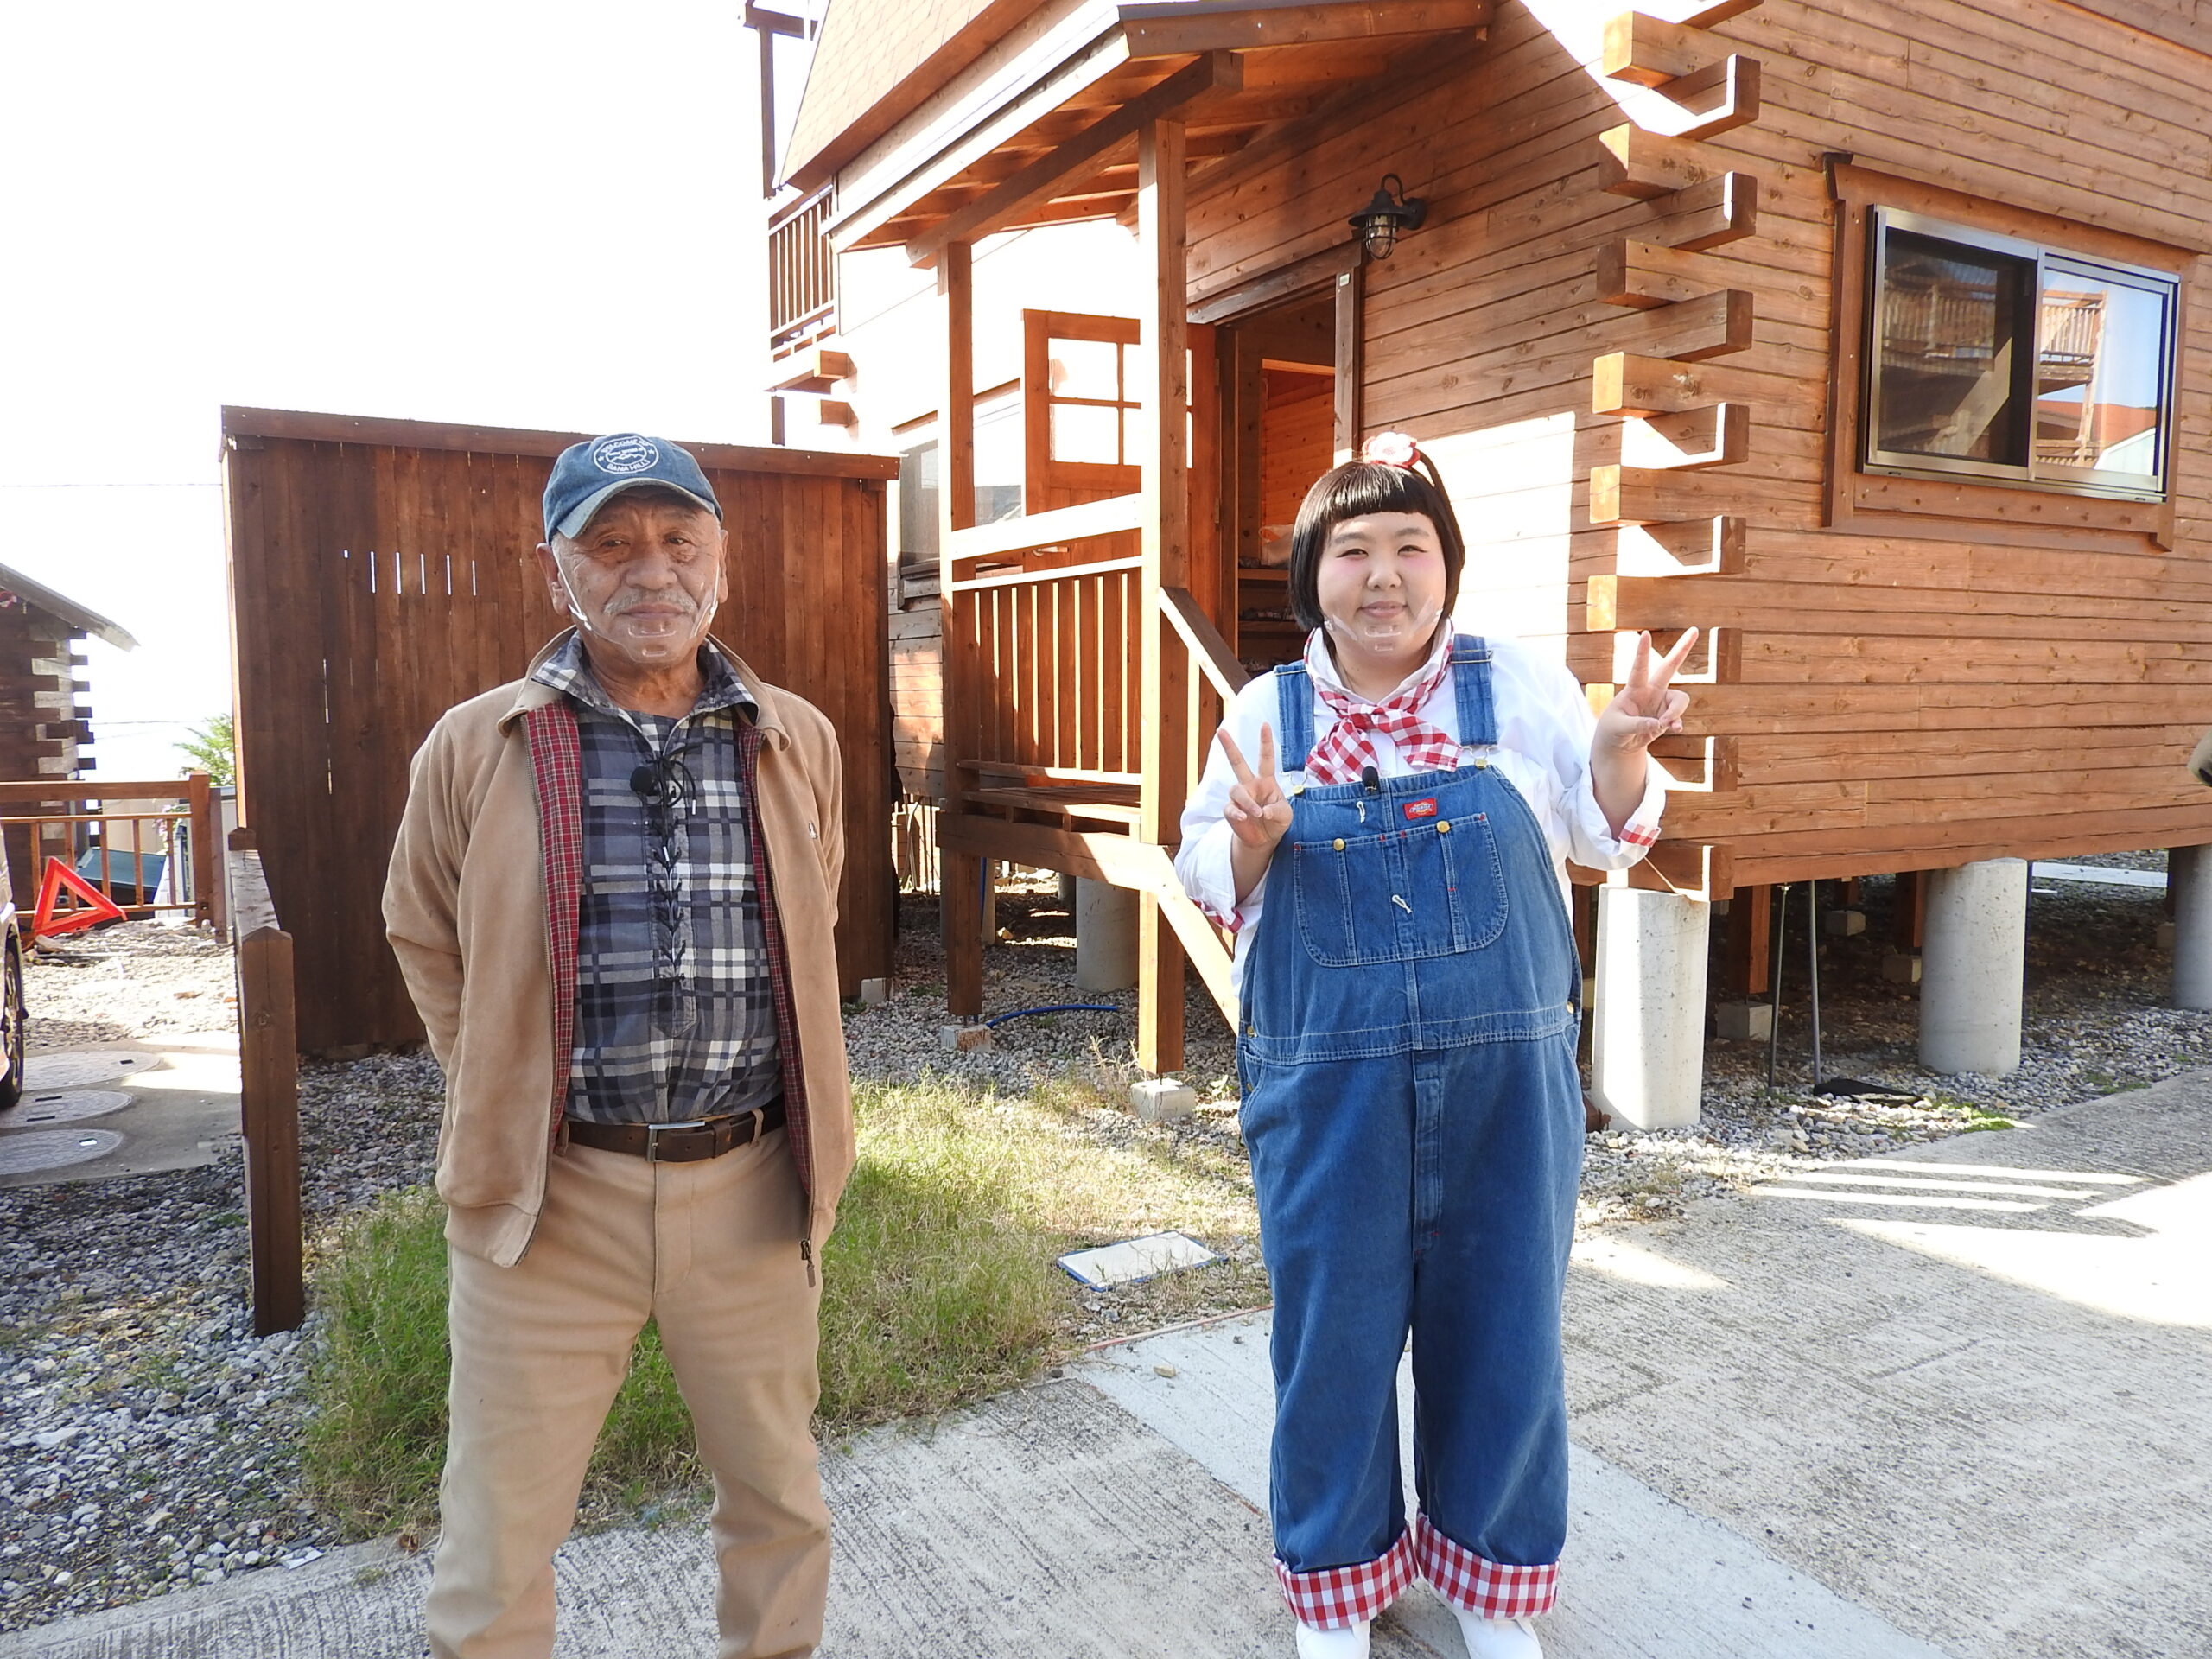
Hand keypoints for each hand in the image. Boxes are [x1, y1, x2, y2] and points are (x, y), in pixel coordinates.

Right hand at [1217, 724, 1293, 852]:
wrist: (1265, 840)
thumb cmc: (1277, 821)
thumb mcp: (1285, 815)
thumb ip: (1277, 810)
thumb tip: (1262, 810)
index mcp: (1266, 781)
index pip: (1265, 758)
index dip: (1265, 742)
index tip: (1265, 725)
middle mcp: (1250, 785)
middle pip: (1237, 762)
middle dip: (1229, 747)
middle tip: (1221, 731)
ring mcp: (1239, 797)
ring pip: (1236, 790)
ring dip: (1247, 802)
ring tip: (1256, 814)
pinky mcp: (1231, 811)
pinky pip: (1230, 807)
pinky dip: (1238, 812)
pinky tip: (1244, 818)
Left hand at [1595, 629, 1695, 755]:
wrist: (1619, 743)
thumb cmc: (1612, 730)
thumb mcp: (1618, 728)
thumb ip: (1637, 725)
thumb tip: (1659, 723)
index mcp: (1634, 689)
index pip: (1639, 668)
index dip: (1642, 652)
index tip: (1645, 633)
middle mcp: (1650, 691)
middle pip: (1669, 667)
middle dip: (1682, 649)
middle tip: (1695, 629)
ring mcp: (1661, 702)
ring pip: (1680, 699)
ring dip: (1675, 712)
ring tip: (1664, 724)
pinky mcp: (1668, 716)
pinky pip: (1679, 717)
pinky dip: (1677, 724)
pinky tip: (1674, 728)